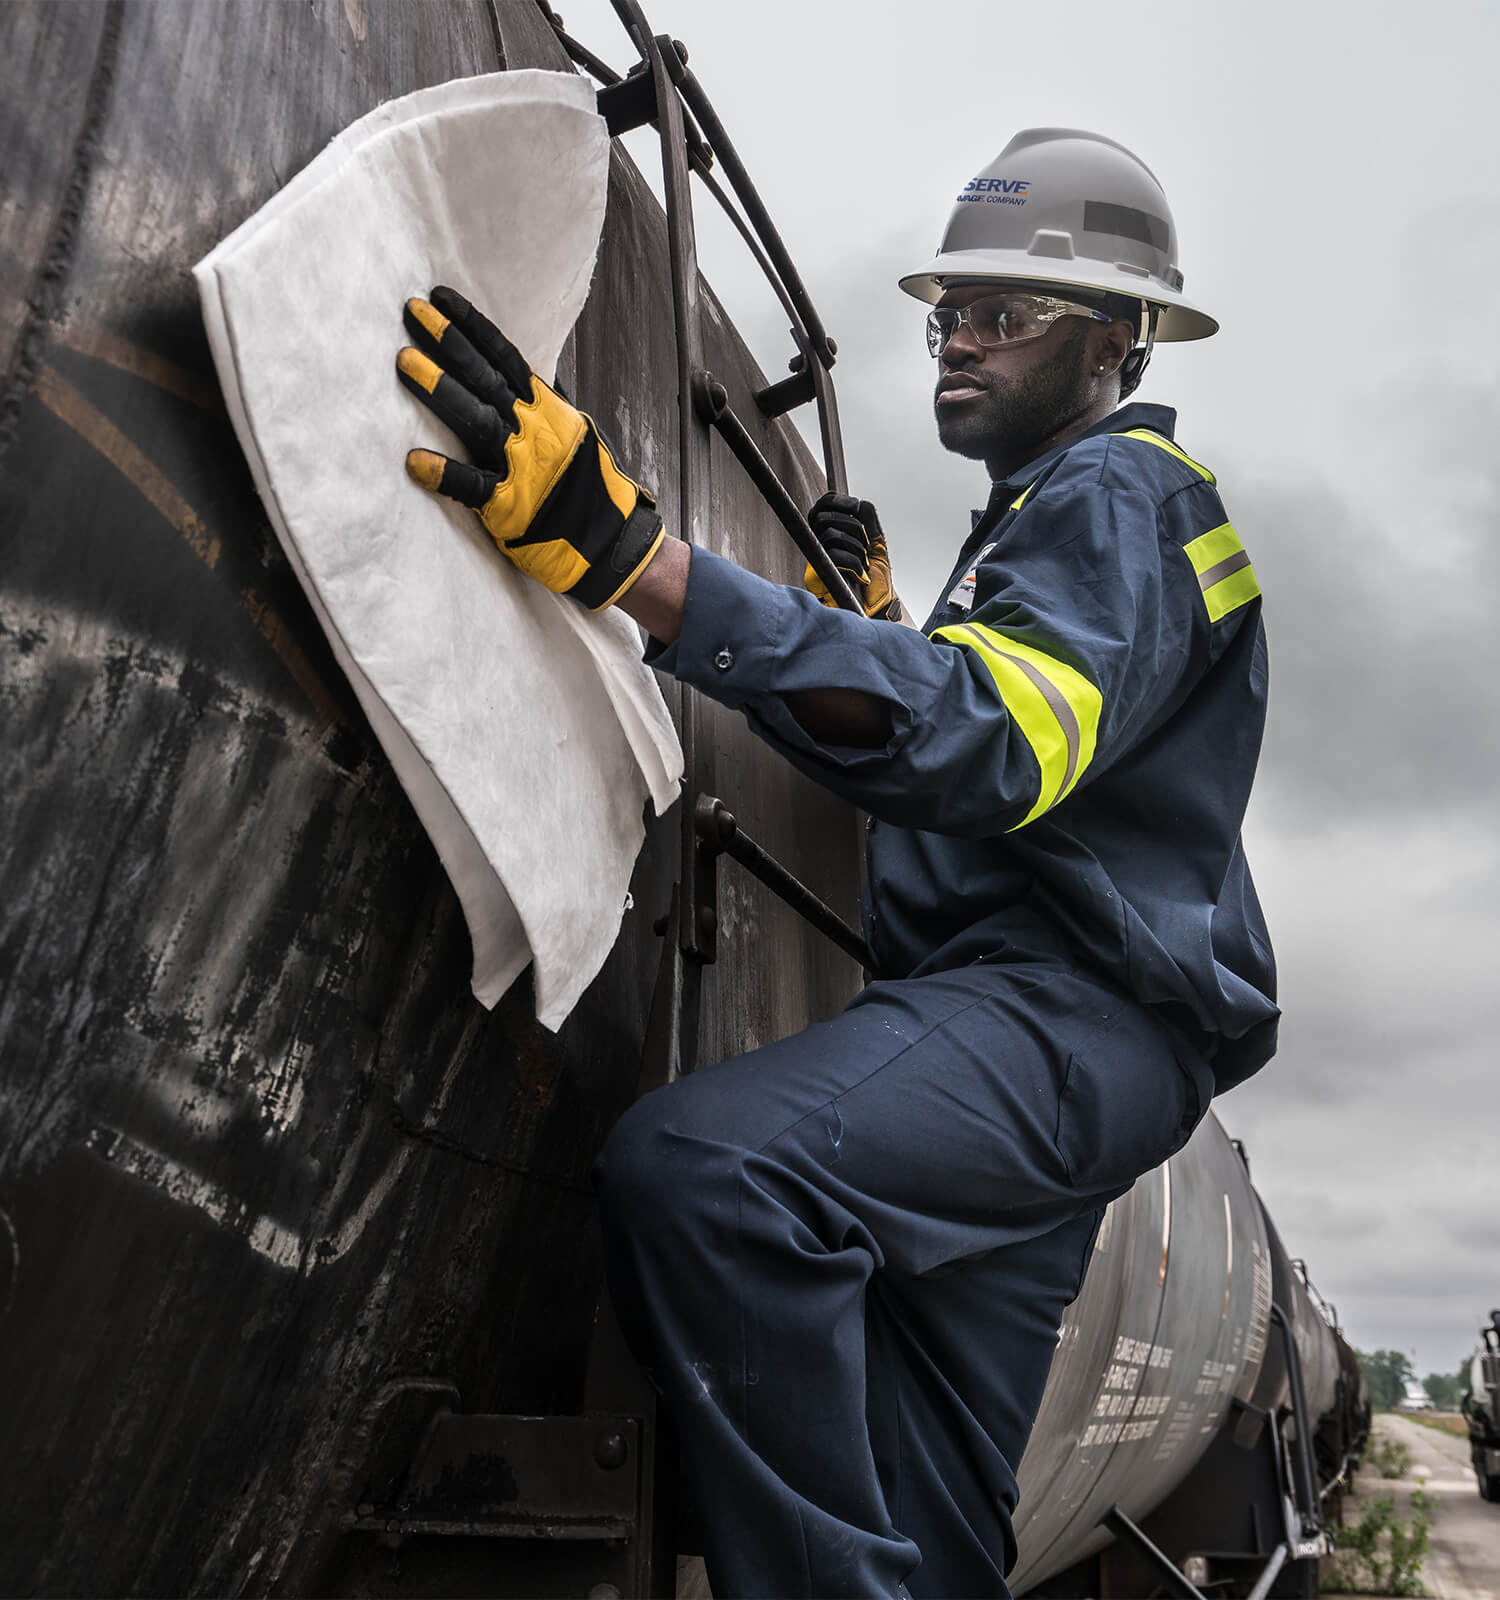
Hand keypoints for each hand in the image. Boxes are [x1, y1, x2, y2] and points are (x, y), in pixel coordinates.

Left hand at [397, 286, 663, 609]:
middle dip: (447, 341)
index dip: (472, 325)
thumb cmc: (590, 489)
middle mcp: (533, 428)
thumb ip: (544, 410)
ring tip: (403, 362)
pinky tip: (415, 463)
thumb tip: (528, 381)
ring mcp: (522, 465)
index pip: (504, 356)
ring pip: (477, 418)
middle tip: (411, 309)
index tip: (440, 298)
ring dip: (440, 389)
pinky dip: (445, 474)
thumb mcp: (575, 436)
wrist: (613, 543)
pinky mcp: (511, 505)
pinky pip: (474, 486)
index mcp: (546, 409)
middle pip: (484, 376)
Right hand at [804, 492, 903, 621]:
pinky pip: (834, 554)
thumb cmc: (875, 580)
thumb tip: (857, 504)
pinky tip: (861, 574)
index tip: (855, 506)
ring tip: (864, 563)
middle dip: (852, 525)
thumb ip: (868, 518)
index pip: (822, 506)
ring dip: (856, 547)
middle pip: (822, 516)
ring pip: (830, 533)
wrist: (878, 607)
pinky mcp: (818, 576)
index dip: (836, 501)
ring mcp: (817, 561)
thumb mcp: (876, 542)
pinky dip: (854, 562)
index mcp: (831, 534)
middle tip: (865, 543)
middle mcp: (820, 546)